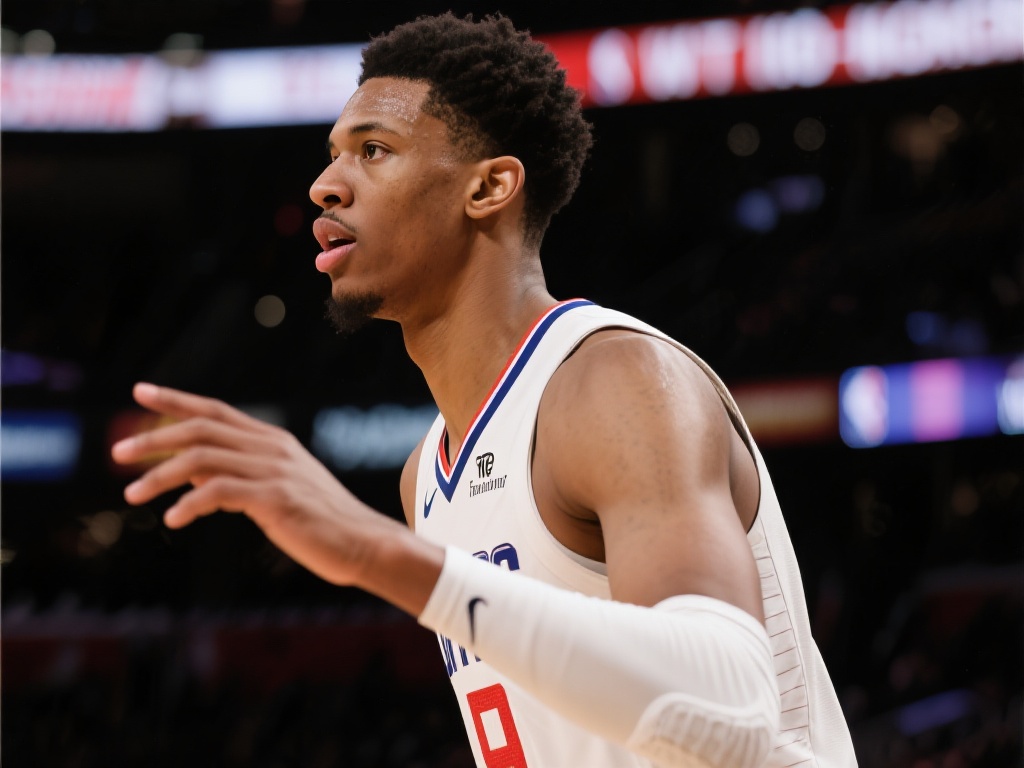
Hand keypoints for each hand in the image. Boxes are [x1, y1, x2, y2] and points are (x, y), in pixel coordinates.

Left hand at [111, 382, 402, 588]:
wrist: (362, 543)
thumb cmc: (318, 522)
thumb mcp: (273, 493)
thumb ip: (235, 477)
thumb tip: (189, 474)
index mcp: (272, 441)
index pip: (215, 411)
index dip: (176, 400)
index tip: (140, 391)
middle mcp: (272, 448)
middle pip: (201, 430)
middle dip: (154, 438)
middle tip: (117, 454)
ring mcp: (275, 471)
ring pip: (202, 460)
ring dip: (159, 476)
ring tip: (131, 495)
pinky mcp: (276, 499)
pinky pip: (219, 493)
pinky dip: (189, 504)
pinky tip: (173, 521)